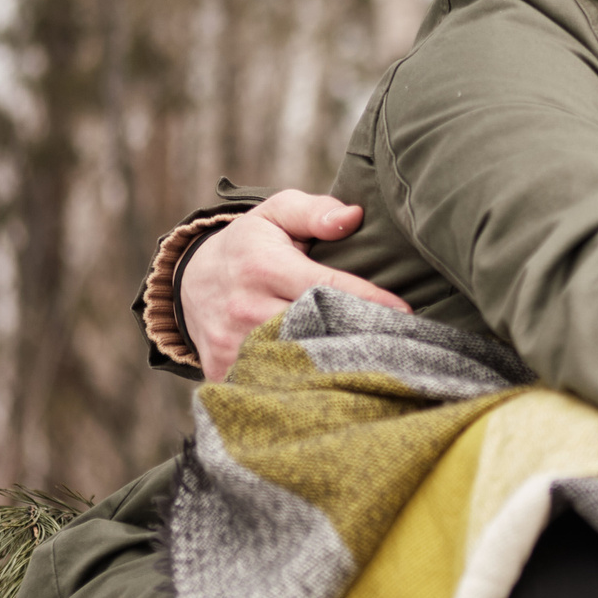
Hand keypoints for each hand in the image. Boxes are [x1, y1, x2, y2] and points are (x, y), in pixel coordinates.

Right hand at [179, 191, 409, 380]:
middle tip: (398, 343)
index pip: (327, 287)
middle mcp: (246, 308)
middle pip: (316, 329)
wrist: (190, 282)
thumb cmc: (250, 245)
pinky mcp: (223, 371)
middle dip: (357, 336)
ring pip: (298, 363)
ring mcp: (233, 344)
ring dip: (335, 365)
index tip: (406, 312)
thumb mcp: (276, 214)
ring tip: (374, 365)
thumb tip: (354, 216)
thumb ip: (315, 211)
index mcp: (263, 267)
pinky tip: (333, 384)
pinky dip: (303, 385)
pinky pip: (273, 384)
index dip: (369, 300)